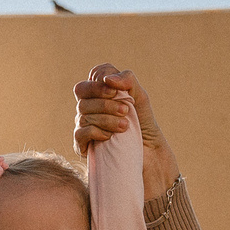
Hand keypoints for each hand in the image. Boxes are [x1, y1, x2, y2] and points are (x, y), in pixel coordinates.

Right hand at [72, 64, 179, 197]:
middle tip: (126, 111)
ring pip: (83, 114)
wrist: (149, 153)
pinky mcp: (81, 144)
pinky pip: (80, 133)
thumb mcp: (140, 97)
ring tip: (126, 126)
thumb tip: (107, 79)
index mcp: (101, 92)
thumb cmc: (144, 124)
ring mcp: (83, 124)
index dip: (100, 80)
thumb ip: (127, 80)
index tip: (117, 91)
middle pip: (83, 94)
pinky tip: (110, 137)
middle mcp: (88, 106)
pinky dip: (96, 132)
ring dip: (107, 119)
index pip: (93, 76)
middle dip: (105, 102)